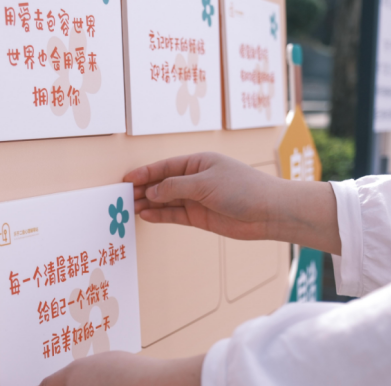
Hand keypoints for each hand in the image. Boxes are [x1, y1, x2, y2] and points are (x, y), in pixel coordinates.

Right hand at [126, 152, 341, 255]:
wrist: (268, 212)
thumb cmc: (242, 189)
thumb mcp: (205, 183)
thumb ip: (175, 187)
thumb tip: (152, 192)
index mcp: (198, 163)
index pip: (165, 167)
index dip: (145, 173)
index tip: (126, 179)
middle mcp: (195, 179)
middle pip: (163, 183)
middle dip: (143, 189)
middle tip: (122, 197)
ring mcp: (197, 198)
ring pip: (166, 200)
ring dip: (149, 203)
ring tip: (129, 208)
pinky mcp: (199, 216)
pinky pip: (174, 214)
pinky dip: (160, 215)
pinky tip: (146, 215)